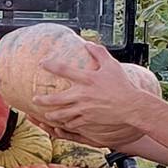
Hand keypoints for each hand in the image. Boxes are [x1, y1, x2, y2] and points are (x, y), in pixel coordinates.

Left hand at [33, 41, 155, 149]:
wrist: (132, 107)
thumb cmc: (123, 85)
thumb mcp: (112, 65)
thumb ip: (99, 53)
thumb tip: (89, 44)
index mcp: (87, 79)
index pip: (64, 70)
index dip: (50, 65)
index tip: (42, 63)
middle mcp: (82, 94)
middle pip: (55, 99)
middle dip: (42, 100)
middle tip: (35, 99)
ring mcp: (84, 109)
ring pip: (61, 114)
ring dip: (51, 115)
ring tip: (46, 115)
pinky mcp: (88, 120)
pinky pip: (72, 123)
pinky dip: (66, 124)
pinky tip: (62, 124)